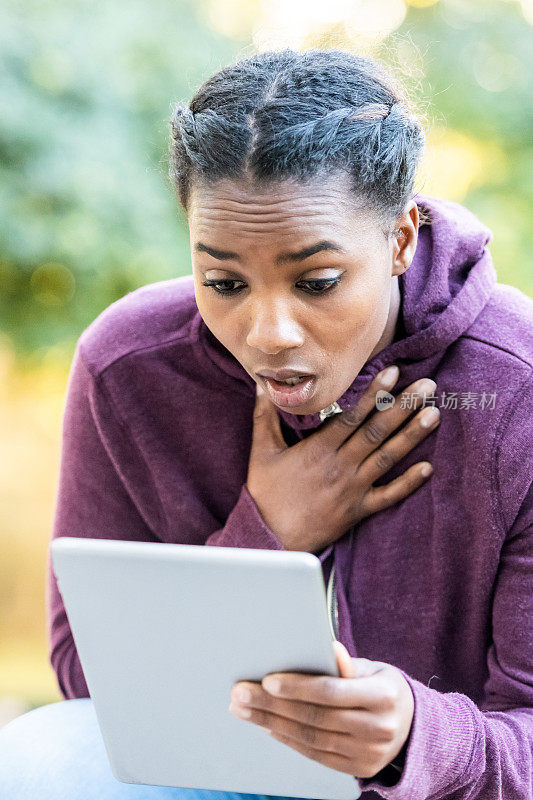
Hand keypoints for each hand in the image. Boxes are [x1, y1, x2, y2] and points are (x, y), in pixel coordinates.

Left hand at [229, 641, 413, 779]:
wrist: (412, 727)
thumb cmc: (382, 687)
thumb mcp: (374, 669)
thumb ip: (348, 664)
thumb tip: (328, 648)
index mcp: (383, 696)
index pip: (331, 692)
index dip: (297, 687)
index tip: (266, 680)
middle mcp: (377, 728)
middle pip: (315, 717)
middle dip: (271, 705)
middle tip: (240, 693)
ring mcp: (368, 753)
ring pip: (310, 739)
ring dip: (271, 723)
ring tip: (244, 709)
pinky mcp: (358, 769)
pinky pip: (315, 755)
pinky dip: (288, 740)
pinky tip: (267, 725)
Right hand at [246, 366, 439, 551]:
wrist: (270, 538)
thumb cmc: (265, 495)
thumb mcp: (262, 452)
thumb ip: (265, 418)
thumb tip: (263, 387)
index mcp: (318, 449)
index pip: (352, 416)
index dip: (374, 394)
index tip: (393, 372)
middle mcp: (340, 466)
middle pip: (377, 431)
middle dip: (403, 406)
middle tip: (427, 386)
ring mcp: (352, 489)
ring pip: (387, 458)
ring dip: (411, 436)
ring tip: (434, 414)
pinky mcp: (358, 510)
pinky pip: (388, 496)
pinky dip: (408, 484)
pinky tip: (429, 468)